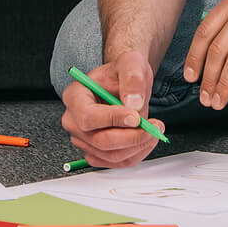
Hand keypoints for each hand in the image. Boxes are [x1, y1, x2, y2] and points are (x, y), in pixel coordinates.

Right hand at [60, 50, 166, 168]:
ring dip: (137, 146)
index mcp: (74, 96)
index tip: (136, 117)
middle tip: (154, 127)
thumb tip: (133, 104)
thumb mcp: (130, 63)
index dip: (112, 120)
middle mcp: (73, 121)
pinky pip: (116, 163)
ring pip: (111, 155)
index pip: (88, 117)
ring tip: (154, 130)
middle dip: (131, 137)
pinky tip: (146, 139)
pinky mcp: (96, 153)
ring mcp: (83, 140)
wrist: (124, 82)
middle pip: (100, 141)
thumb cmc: (123, 72)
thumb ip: (132, 79)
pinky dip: (136, 154)